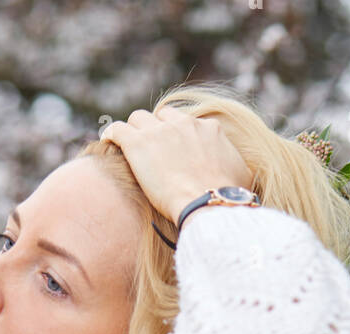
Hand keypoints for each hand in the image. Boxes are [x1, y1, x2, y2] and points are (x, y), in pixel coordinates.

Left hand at [99, 107, 251, 224]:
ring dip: (134, 131)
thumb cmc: (227, 195)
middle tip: (150, 150)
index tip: (172, 150)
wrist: (207, 201)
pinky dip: (111, 133)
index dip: (177, 135)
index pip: (185, 123)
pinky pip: (117, 129)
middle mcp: (182, 123)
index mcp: (207, 128)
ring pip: (138, 119)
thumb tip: (238, 173)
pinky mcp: (137, 144)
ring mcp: (158, 131)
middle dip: (155, 130)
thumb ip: (236, 166)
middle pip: (161, 116)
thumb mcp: (242, 175)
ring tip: (129, 147)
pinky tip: (107, 142)